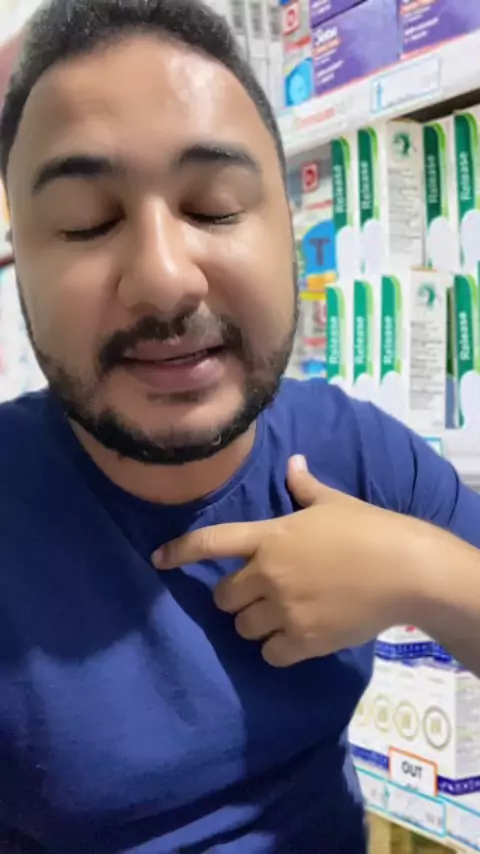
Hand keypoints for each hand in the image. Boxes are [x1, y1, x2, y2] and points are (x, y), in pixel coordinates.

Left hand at [153, 457, 429, 666]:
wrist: (406, 569)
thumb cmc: (368, 529)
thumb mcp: (334, 502)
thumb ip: (305, 486)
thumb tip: (294, 462)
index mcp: (270, 537)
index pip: (212, 542)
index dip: (180, 551)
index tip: (158, 559)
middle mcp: (268, 573)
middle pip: (224, 597)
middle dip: (235, 597)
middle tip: (258, 594)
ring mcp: (284, 609)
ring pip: (244, 628)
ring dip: (255, 624)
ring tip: (280, 617)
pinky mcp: (304, 639)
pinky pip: (270, 653)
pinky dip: (277, 649)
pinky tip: (296, 637)